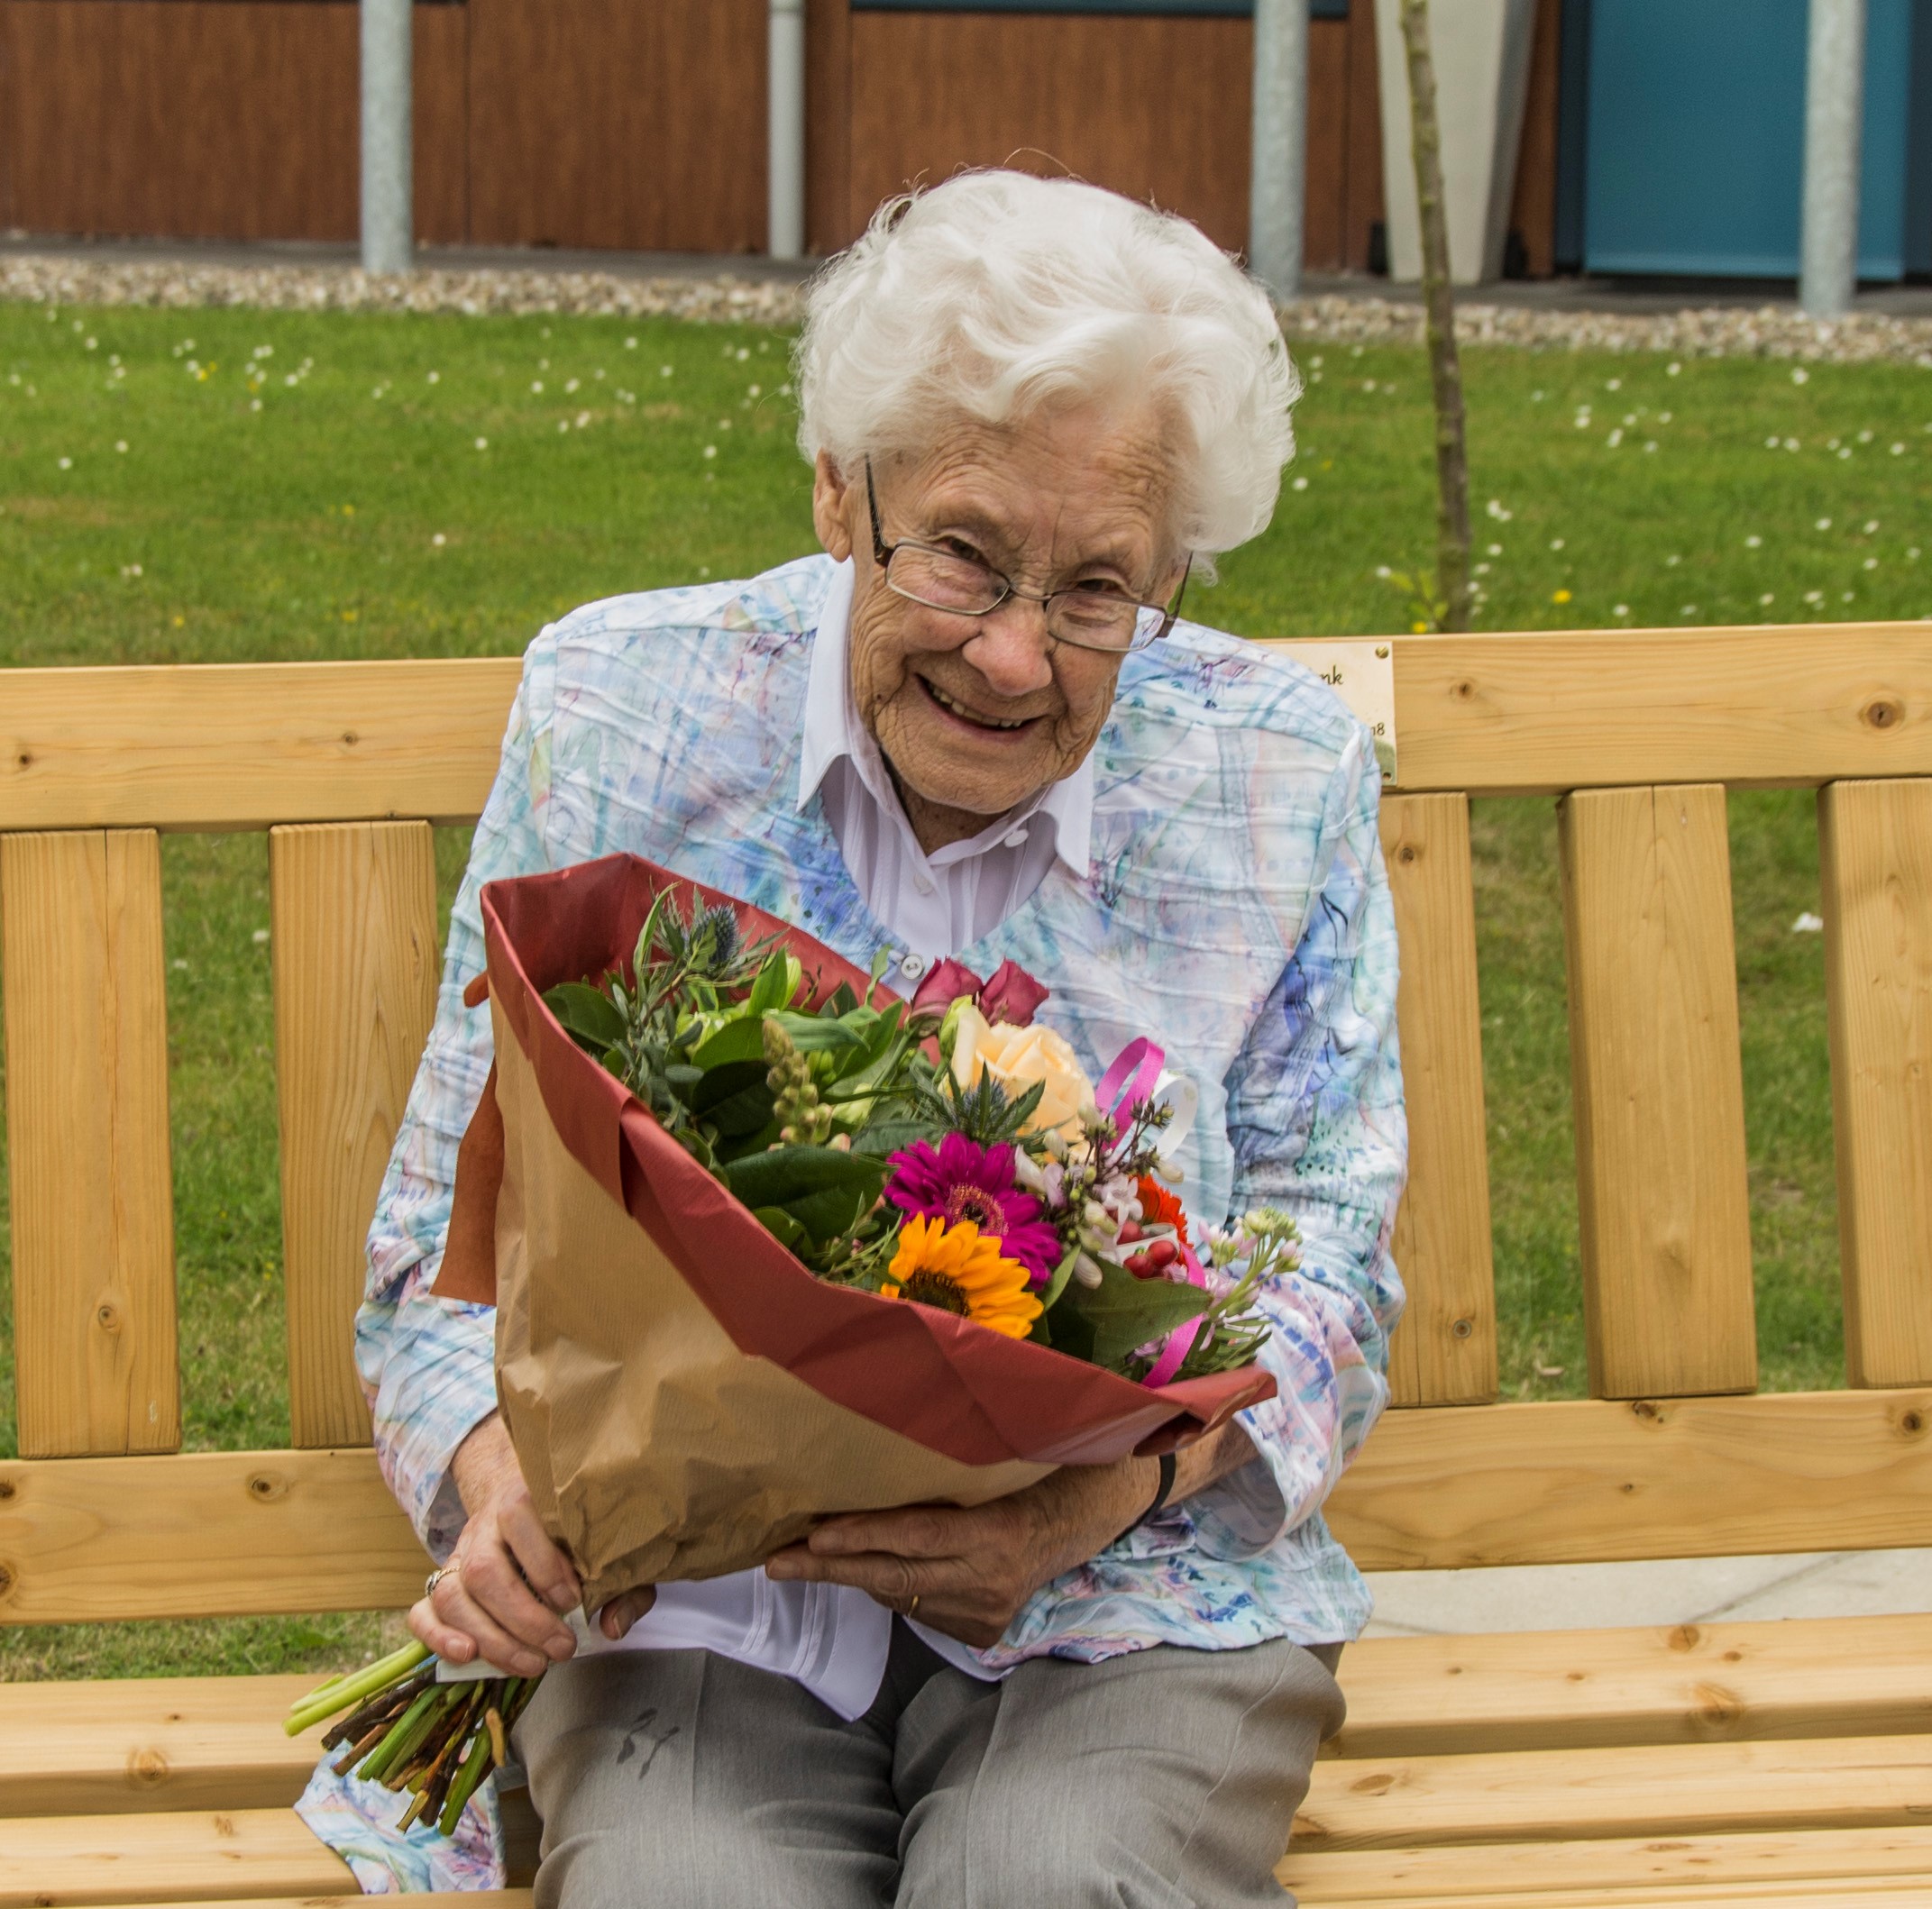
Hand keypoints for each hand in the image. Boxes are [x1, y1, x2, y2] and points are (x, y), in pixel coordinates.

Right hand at [408, 1414, 657, 1671]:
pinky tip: (468, 1656)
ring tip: (532, 1663)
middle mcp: (485, 1524)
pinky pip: (422, 1609)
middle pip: (484, 1570)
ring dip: (491, 1638)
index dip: (544, 1563)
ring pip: (451, 1594)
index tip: (572, 1600)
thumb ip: (621, 1586)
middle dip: (523, 1620)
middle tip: (561, 1649)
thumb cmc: (578, 1532)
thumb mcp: (610, 1550)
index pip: (520, 1517)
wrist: (531, 1502)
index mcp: (526, 1498)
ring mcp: (459, 1553)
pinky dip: (437, 1637)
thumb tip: (612, 1627)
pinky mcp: (442, 1581)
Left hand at [764, 1457, 1158, 1648]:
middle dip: (830, 1569)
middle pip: (896, 1577)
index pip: (919, 1535)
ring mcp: (986, 1611)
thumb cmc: (1031, 1472)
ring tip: (803, 1558)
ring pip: (901, 1597)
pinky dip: (891, 1588)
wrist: (1081, 1520)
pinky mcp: (982, 1631)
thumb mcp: (997, 1464)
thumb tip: (872, 1460)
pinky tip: (871, 1568)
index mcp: (998, 1530)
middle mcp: (990, 1578)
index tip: (815, 1535)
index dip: (865, 1536)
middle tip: (777, 1562)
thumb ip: (948, 1472)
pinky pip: (919, 1610)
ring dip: (853, 1576)